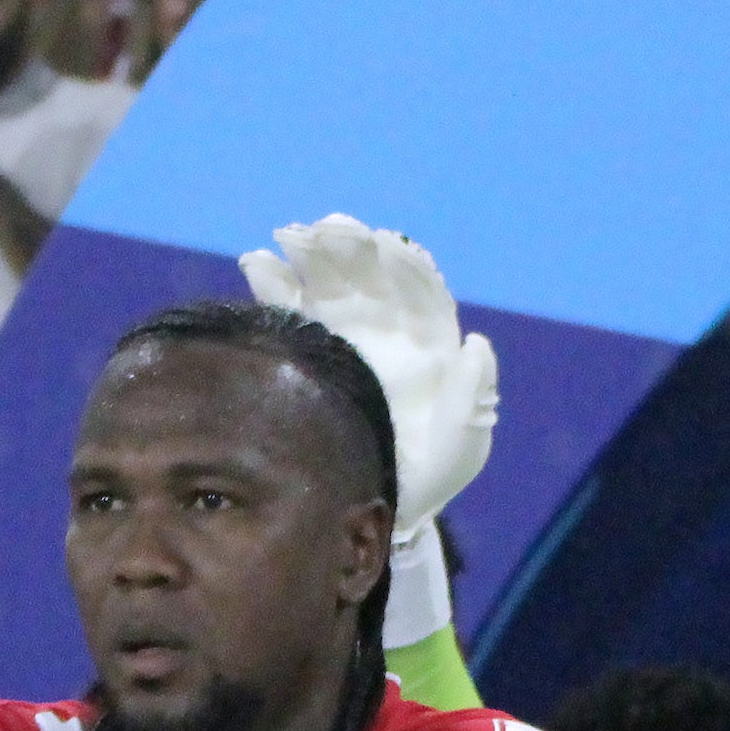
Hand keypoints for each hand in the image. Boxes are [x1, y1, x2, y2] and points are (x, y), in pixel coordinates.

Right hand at [239, 215, 495, 532]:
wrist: (382, 499)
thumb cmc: (431, 470)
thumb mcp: (464, 443)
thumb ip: (474, 396)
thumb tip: (474, 343)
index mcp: (429, 337)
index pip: (418, 286)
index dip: (402, 263)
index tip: (383, 248)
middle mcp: (387, 323)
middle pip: (370, 272)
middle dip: (351, 247)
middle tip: (326, 231)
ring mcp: (346, 330)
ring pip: (328, 280)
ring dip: (311, 252)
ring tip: (289, 236)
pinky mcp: (309, 345)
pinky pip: (289, 306)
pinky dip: (272, 281)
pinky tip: (255, 261)